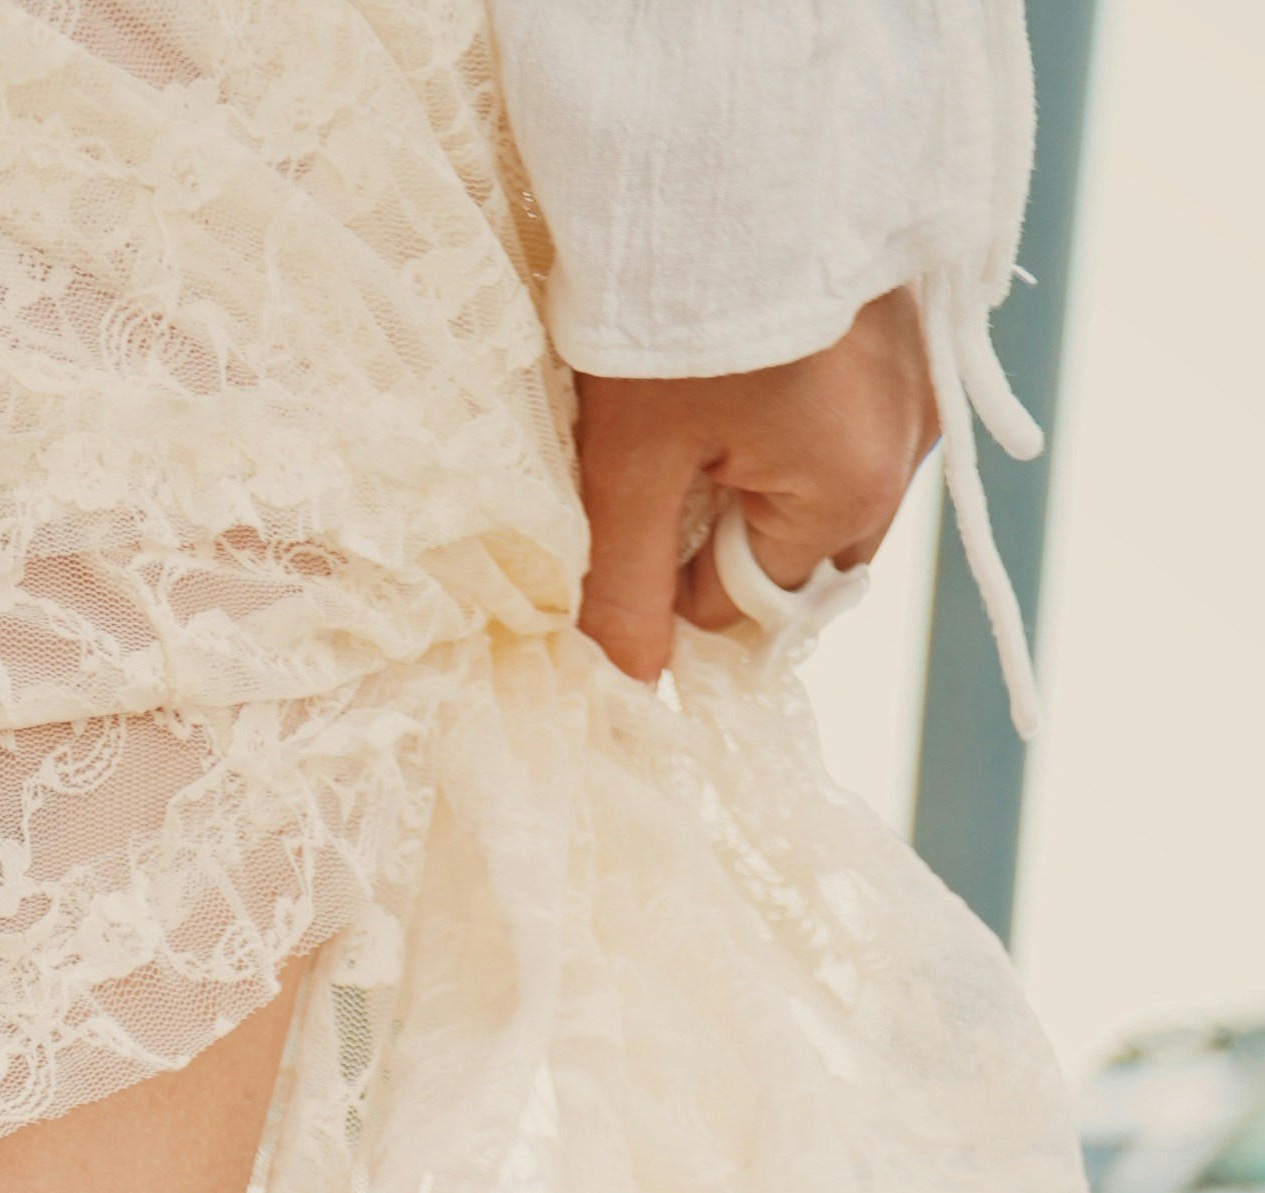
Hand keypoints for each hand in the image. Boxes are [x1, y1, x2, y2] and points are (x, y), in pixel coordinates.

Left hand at [571, 290, 940, 683]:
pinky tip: (759, 367)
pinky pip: (854, 416)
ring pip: (829, 484)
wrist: (736, 144)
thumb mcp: (632, 461)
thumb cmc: (681, 306)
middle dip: (733, 528)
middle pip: (804, 552)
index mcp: (852, 492)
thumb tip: (626, 691)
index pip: (750, 605)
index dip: (677, 578)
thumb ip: (628, 586)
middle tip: (672, 453)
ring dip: (766, 468)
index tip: (636, 515)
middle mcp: (909, 446)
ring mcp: (922, 387)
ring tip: (713, 399)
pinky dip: (802, 411)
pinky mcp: (917, 334)